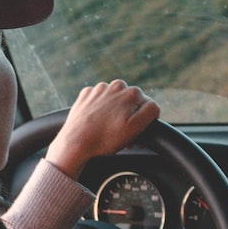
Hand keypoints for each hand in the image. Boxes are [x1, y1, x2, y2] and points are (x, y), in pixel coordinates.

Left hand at [44, 80, 159, 176]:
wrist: (75, 142)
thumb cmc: (105, 138)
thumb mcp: (135, 128)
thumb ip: (151, 111)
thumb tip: (153, 104)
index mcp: (131, 92)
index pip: (147, 108)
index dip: (142, 123)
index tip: (134, 136)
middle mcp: (115, 86)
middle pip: (130, 104)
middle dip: (128, 119)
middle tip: (121, 137)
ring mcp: (98, 89)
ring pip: (115, 103)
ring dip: (115, 116)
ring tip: (108, 132)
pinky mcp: (86, 95)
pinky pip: (99, 103)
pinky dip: (100, 112)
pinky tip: (97, 124)